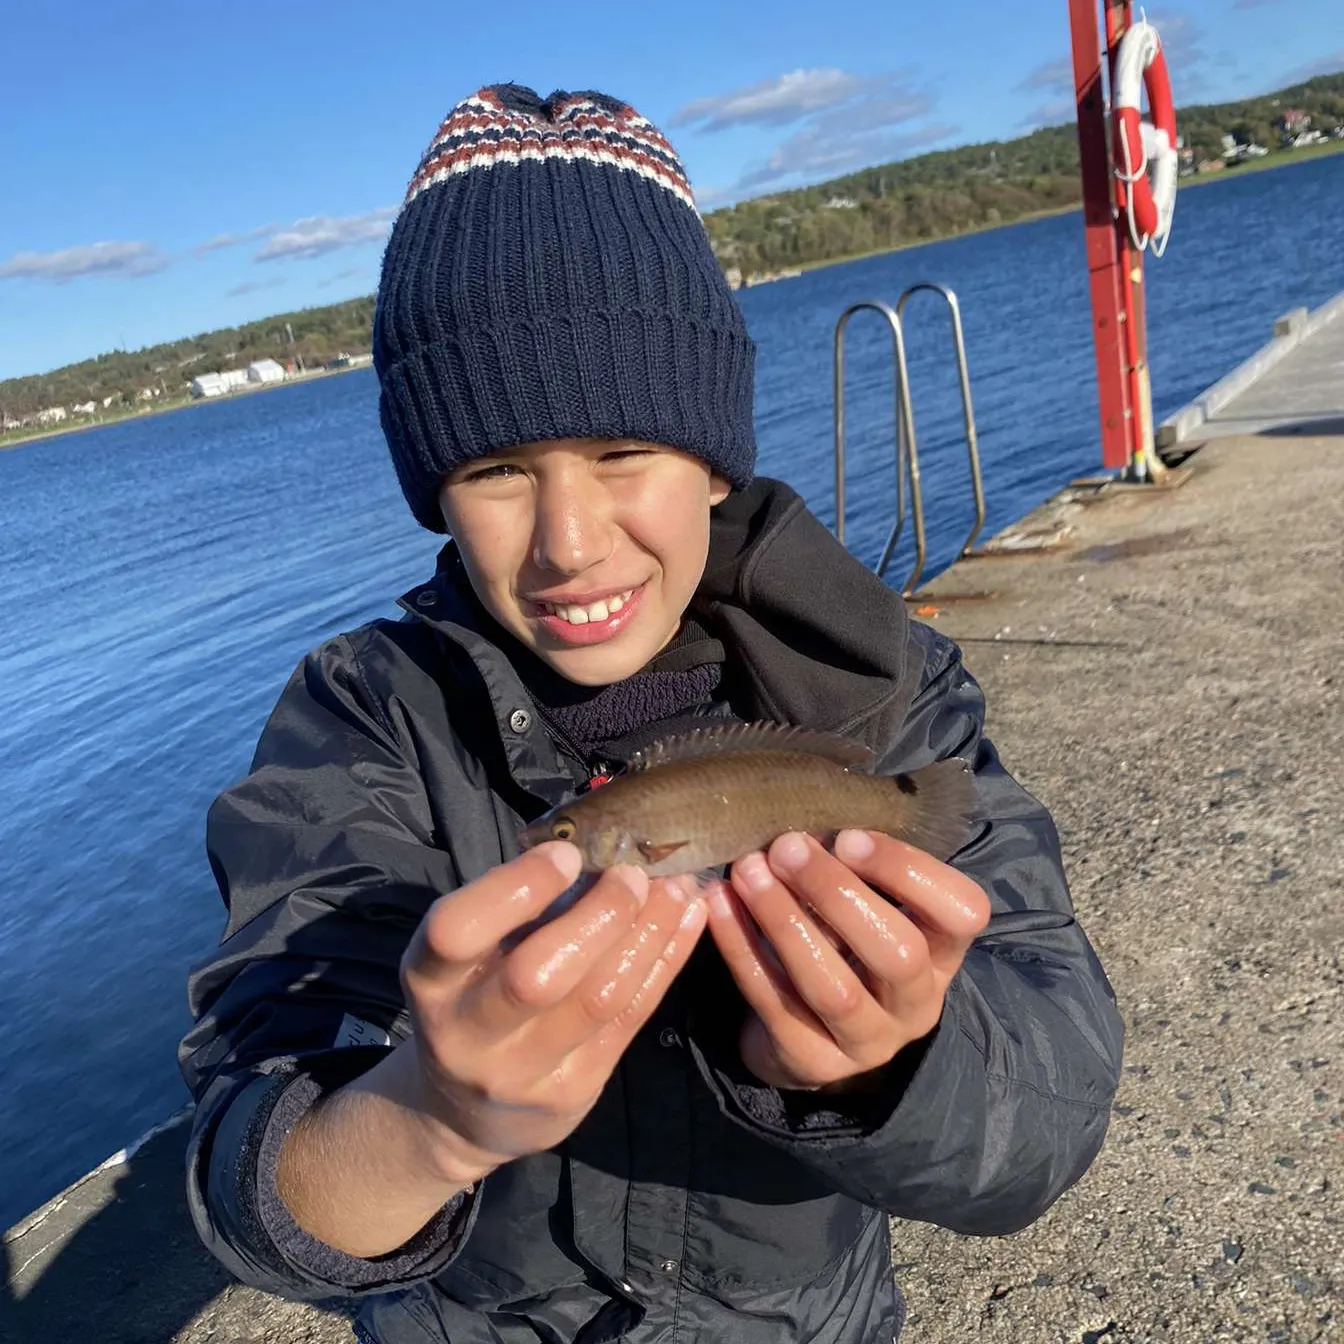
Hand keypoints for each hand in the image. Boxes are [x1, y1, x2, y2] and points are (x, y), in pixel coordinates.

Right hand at [395, 843, 706, 1181]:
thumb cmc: (471, 1000)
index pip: (457, 931)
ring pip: (598, 999)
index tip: (565, 853)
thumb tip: (593, 836)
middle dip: (600, 915)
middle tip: (634, 872)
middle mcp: (468, 1033)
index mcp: (431, 981)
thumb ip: (514, 905)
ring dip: (648, 933)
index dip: (516, 887)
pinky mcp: (571, 1092)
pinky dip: (665, 961)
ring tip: (675, 886)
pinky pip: (630, 1019)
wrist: (462, 1114)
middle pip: (538, 975)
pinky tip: (687, 918)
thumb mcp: (469, 955)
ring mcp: (522, 1071)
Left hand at [706, 830, 988, 1090]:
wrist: (812, 1034)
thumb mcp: (868, 907)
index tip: (849, 836)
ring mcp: (867, 1043)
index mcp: (942, 953)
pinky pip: (775, 1005)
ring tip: (747, 870)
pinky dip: (742, 950)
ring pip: (833, 987)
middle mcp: (916, 1003)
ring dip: (784, 920)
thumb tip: (811, 803)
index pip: (962, 912)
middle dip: (837, 893)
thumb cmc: (843, 944)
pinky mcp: (813, 1063)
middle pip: (897, 953)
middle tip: (785, 847)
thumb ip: (858, 867)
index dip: (909, 871)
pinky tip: (720, 906)